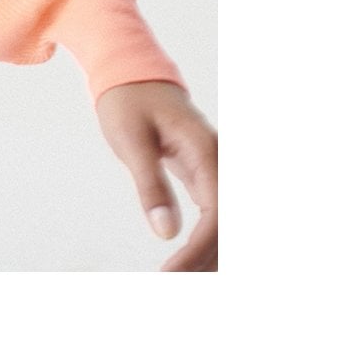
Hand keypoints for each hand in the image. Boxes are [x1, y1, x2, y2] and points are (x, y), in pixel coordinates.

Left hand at [94, 80, 217, 271]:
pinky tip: (186, 263)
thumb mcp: (131, 140)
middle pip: (229, 225)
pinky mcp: (207, 177)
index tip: (171, 275)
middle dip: (207, 260)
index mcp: (206, 151)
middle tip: (171, 282)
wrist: (132, 76)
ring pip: (226, 224)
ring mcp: (217, 170)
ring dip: (209, 255)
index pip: (217, 214)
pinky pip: (215, 216)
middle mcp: (221, 163)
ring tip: (176, 278)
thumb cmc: (128, 103)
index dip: (198, 250)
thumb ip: (150, 184)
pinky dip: (204, 242)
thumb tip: (166, 233)